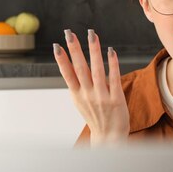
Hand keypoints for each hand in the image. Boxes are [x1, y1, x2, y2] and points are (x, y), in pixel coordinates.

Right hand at [53, 29, 129, 145]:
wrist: (109, 138)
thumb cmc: (96, 117)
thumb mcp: (81, 102)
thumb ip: (78, 85)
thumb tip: (72, 66)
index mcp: (77, 95)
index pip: (67, 74)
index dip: (61, 60)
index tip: (56, 45)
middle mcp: (87, 95)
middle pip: (80, 68)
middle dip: (74, 49)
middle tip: (69, 33)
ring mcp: (102, 96)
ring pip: (96, 70)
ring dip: (93, 51)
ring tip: (91, 35)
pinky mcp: (116, 98)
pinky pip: (114, 78)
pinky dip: (112, 64)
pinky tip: (111, 51)